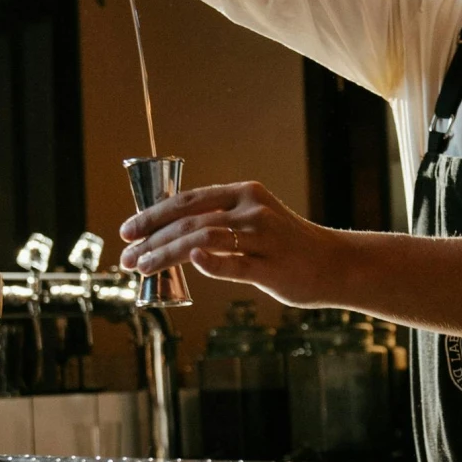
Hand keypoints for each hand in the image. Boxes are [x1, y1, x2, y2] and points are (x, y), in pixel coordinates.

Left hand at [120, 181, 346, 307]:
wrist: (335, 263)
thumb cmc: (287, 245)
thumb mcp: (254, 219)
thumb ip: (219, 222)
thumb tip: (174, 236)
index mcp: (243, 193)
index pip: (187, 201)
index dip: (153, 215)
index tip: (127, 231)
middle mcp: (251, 210)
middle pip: (189, 221)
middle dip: (151, 239)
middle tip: (126, 257)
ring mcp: (263, 238)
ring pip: (204, 240)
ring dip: (166, 253)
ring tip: (143, 267)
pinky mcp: (272, 268)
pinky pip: (235, 265)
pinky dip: (212, 263)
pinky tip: (193, 263)